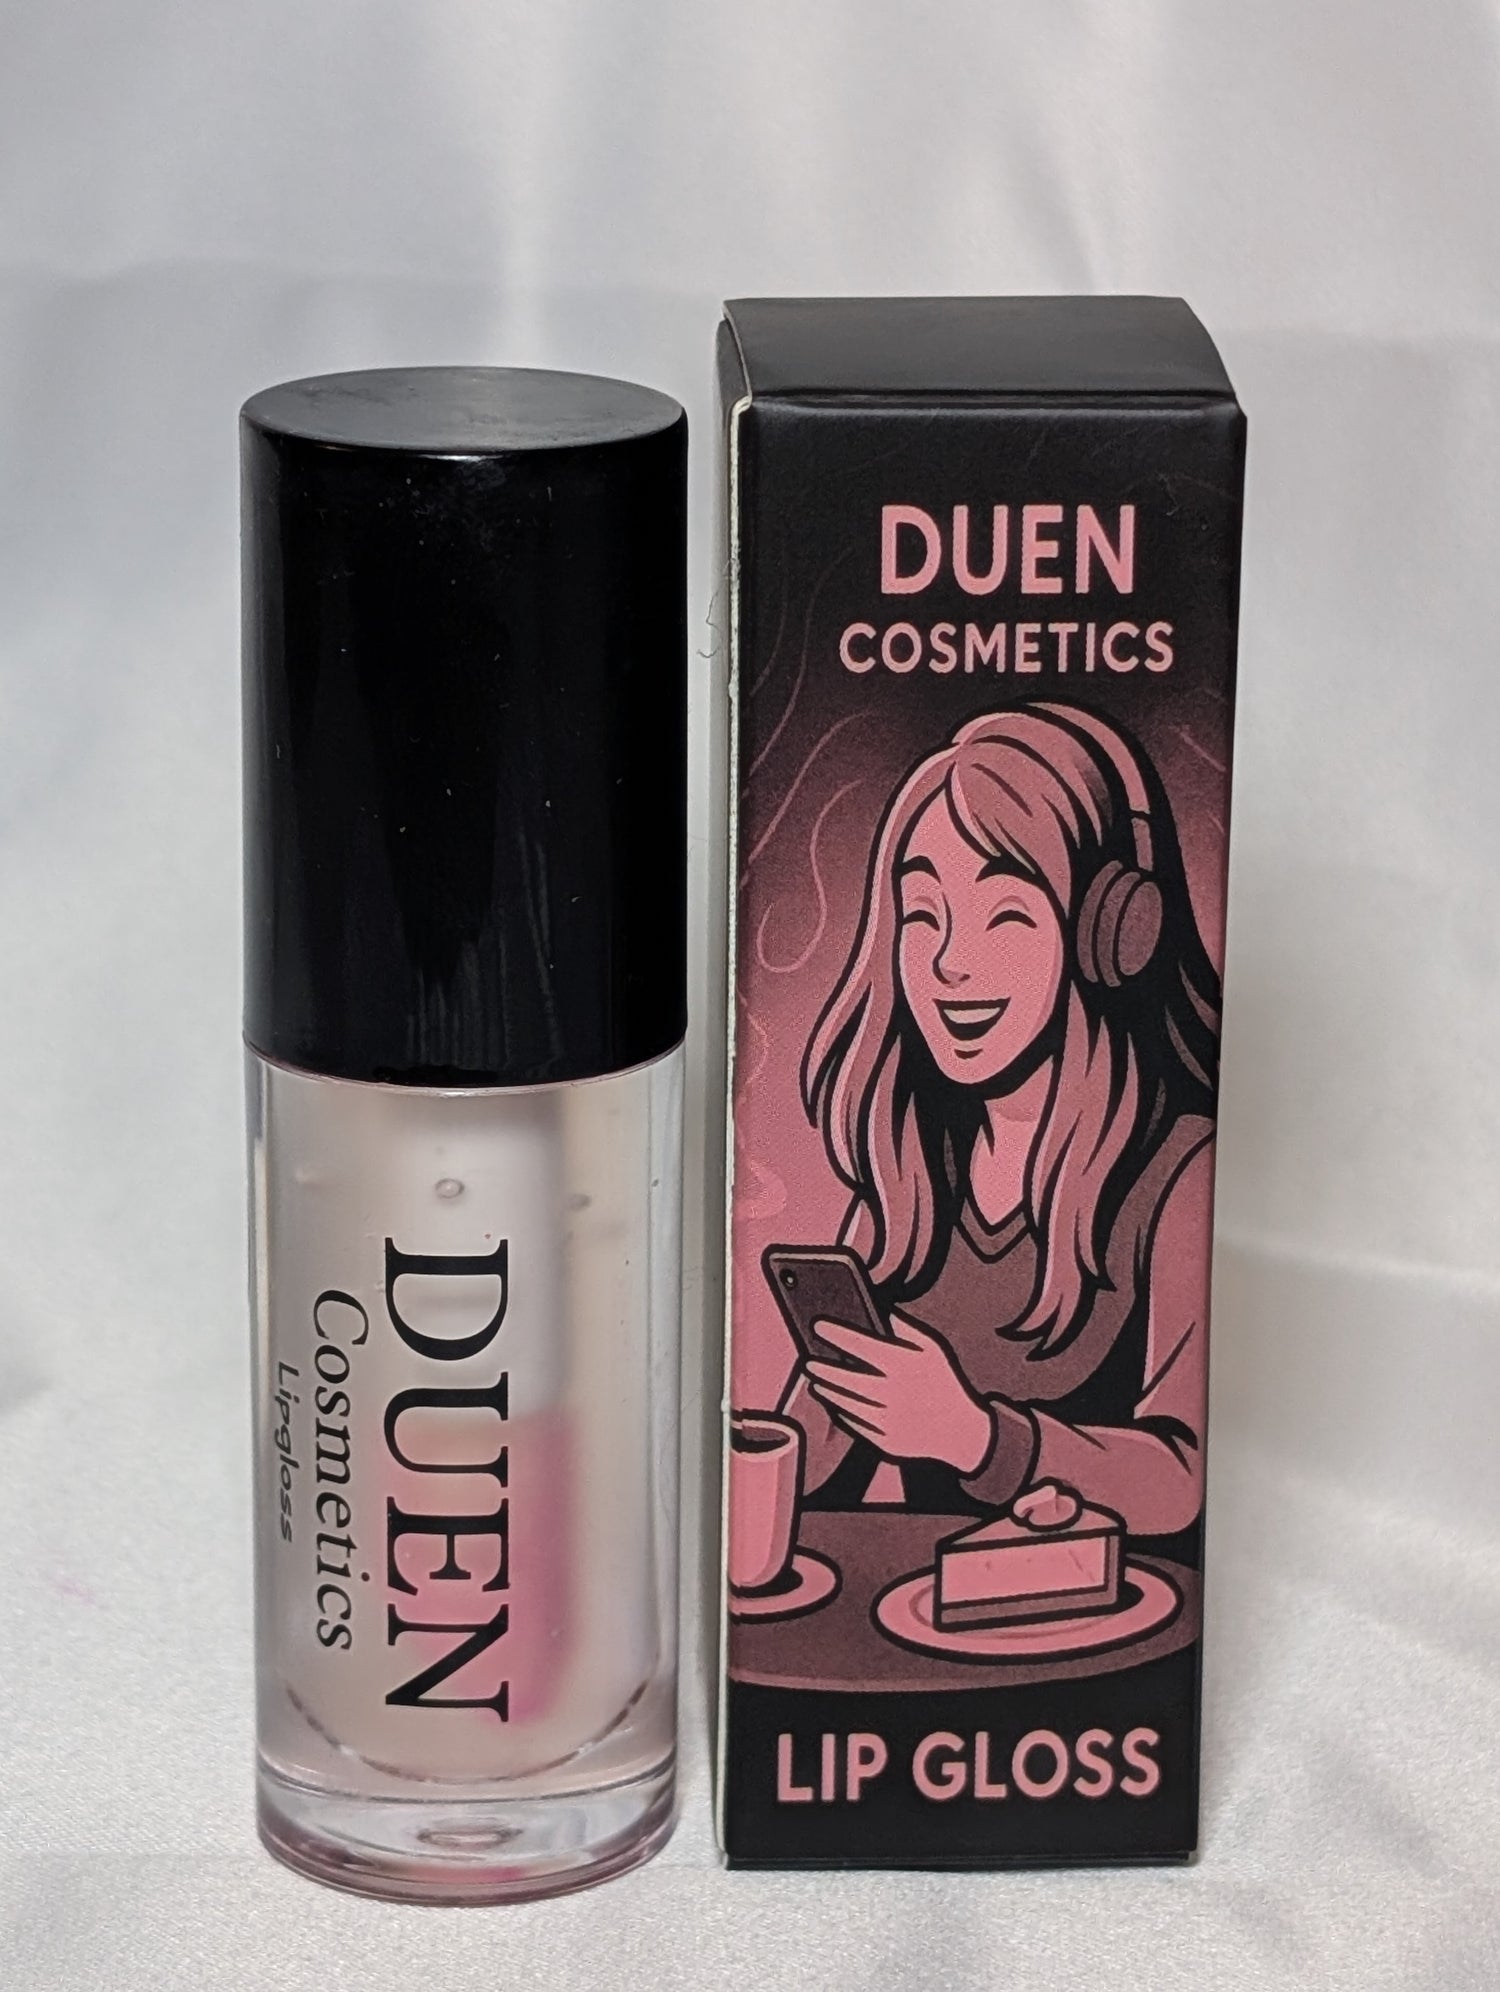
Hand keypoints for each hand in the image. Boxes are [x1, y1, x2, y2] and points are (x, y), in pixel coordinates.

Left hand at [806, 1314, 995, 1475]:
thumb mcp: (932, 1349)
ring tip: (816, 1381)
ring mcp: (889, 1421)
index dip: (837, 1333)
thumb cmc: (944, 1382)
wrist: (961, 1432)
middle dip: (823, 1368)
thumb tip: (877, 1307)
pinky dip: (841, 1412)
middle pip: (847, 1379)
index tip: (818, 1325)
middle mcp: (895, 1394)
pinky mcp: (885, 1442)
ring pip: (847, 1403)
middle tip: (808, 1360)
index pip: (862, 1345)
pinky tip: (833, 1402)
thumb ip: (904, 1328)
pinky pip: (855, 1425)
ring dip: (828, 1390)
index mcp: (906, 1366)